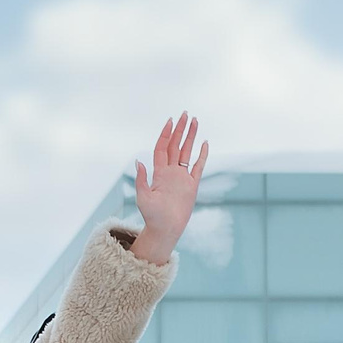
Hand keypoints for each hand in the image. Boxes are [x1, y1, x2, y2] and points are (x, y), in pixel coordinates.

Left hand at [128, 110, 207, 266]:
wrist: (165, 229)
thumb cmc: (151, 216)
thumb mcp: (143, 197)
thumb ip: (141, 180)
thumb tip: (138, 162)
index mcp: (159, 172)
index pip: (163, 148)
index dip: (166, 134)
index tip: (171, 121)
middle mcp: (170, 172)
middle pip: (176, 145)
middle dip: (180, 130)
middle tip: (185, 114)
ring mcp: (182, 177)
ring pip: (187, 152)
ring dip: (191, 137)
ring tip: (195, 121)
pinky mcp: (192, 185)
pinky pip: (198, 166)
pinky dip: (202, 155)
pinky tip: (204, 143)